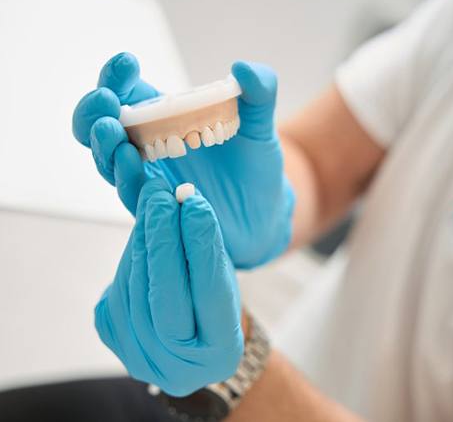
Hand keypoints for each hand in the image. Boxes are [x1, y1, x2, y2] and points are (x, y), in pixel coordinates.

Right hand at [72, 52, 294, 268]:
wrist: (265, 211)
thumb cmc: (255, 165)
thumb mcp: (260, 126)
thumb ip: (259, 92)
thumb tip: (243, 68)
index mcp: (165, 118)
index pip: (128, 93)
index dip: (118, 77)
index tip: (128, 64)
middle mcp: (149, 147)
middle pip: (102, 127)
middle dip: (94, 112)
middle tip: (105, 101)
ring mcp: (150, 179)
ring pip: (110, 163)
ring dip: (105, 147)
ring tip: (112, 131)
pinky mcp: (159, 209)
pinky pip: (135, 196)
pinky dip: (129, 180)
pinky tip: (135, 165)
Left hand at [94, 178, 243, 395]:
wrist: (193, 341)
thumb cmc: (216, 304)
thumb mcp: (223, 280)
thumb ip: (206, 249)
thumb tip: (184, 202)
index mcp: (219, 355)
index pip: (209, 294)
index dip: (201, 246)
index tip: (196, 205)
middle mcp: (179, 369)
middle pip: (164, 299)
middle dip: (161, 240)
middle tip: (162, 196)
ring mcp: (142, 360)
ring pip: (134, 292)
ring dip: (142, 241)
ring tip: (152, 202)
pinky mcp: (116, 343)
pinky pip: (117, 293)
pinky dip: (131, 257)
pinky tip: (142, 232)